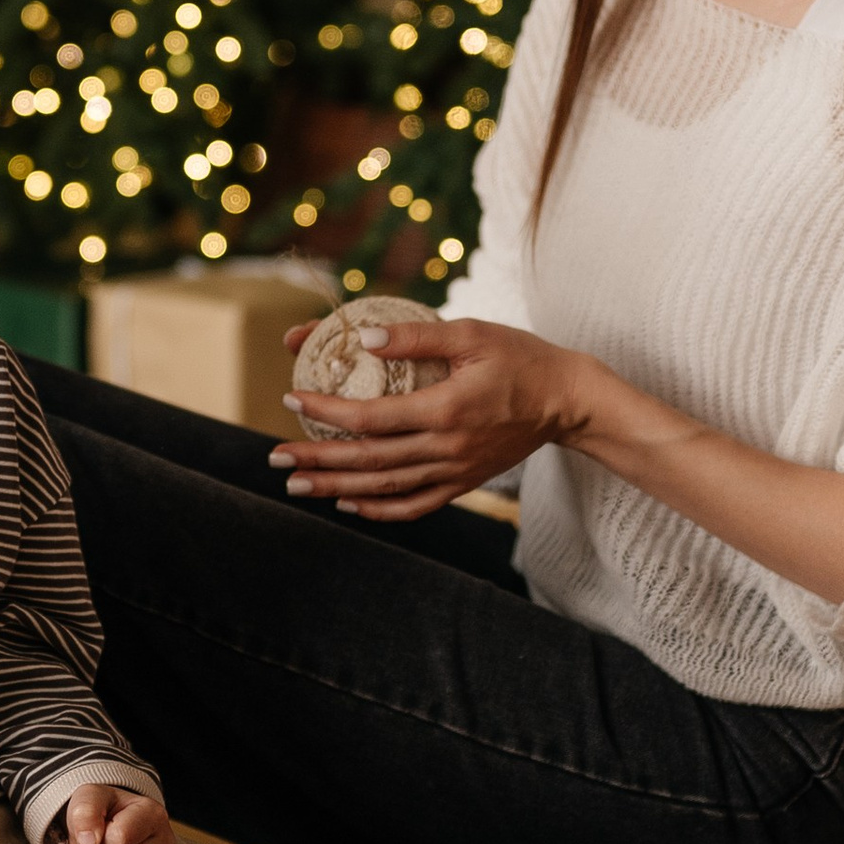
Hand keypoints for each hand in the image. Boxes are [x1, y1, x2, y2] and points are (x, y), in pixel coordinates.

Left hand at [268, 313, 576, 522]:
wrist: (567, 400)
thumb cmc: (520, 358)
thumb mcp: (471, 333)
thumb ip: (416, 336)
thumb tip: (364, 337)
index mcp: (446, 409)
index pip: (372, 417)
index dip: (327, 411)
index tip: (292, 398)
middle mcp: (447, 447)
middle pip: (369, 460)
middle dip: (317, 459)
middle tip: (275, 456)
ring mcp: (456, 471)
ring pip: (385, 487)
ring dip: (336, 488)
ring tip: (296, 484)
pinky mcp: (464, 482)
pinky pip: (416, 505)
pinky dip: (379, 510)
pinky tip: (348, 504)